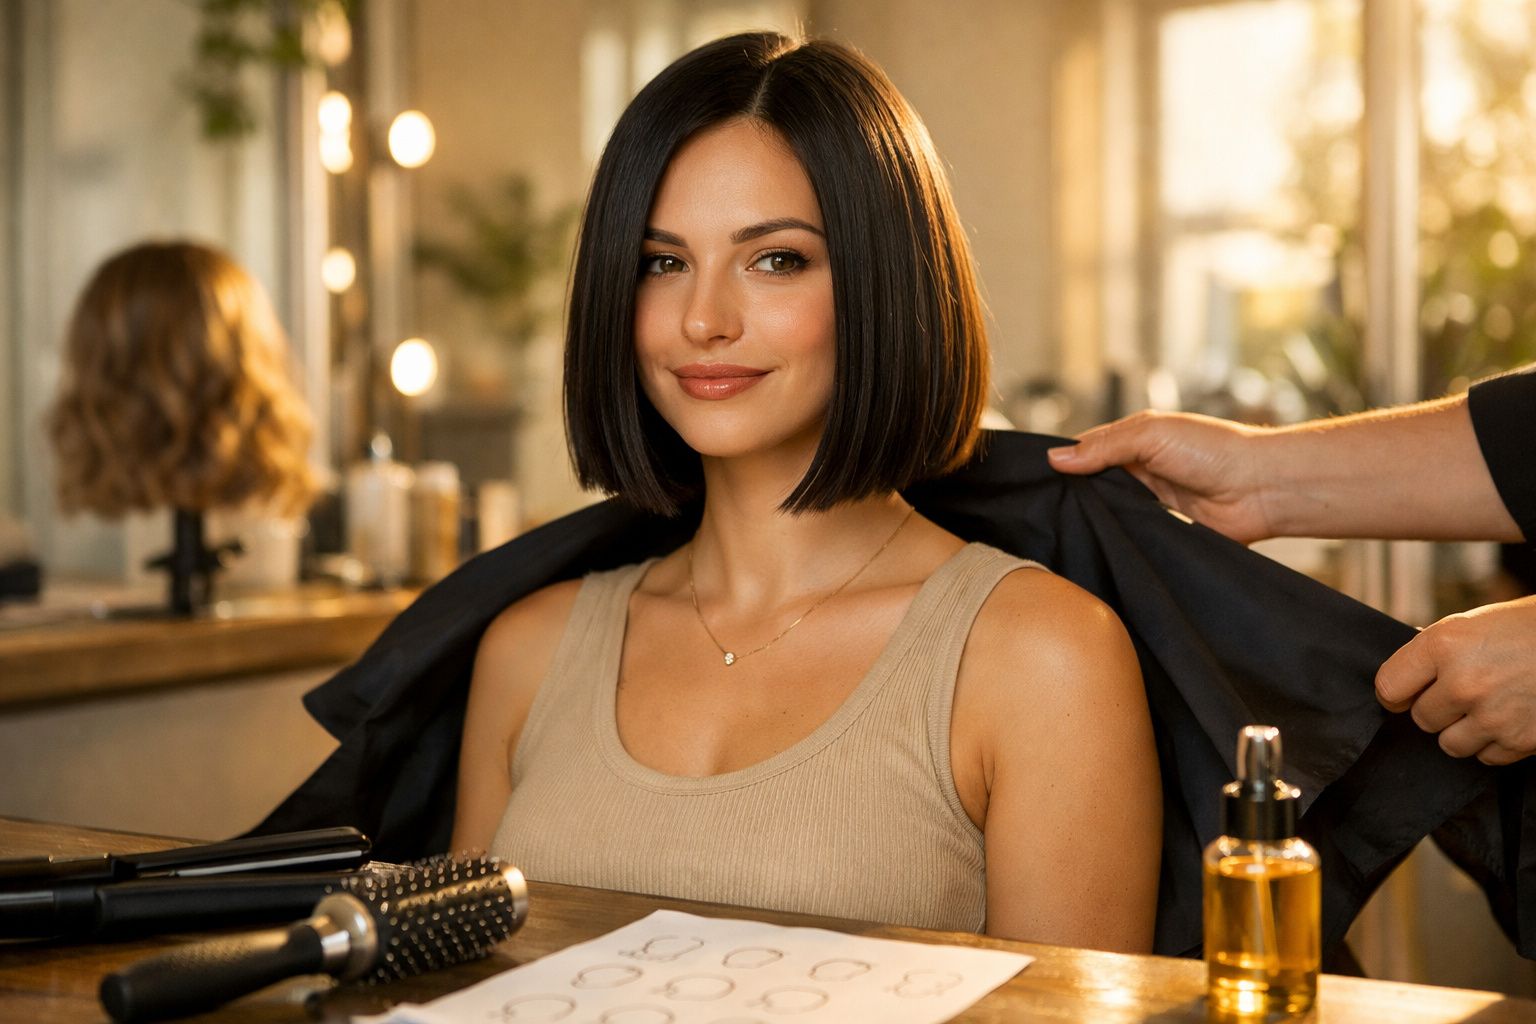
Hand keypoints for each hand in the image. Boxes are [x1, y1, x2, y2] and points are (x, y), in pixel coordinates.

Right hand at [1047, 411, 1276, 543]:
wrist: (1259, 489)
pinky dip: (1117, 539)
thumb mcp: (1150, 435)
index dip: (1063, 464)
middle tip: (1045, 509)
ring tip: (1066, 528)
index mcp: (1133, 442)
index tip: (1034, 479)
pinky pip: (1130, 537)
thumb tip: (1055, 459)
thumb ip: (1103, 447)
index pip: (1086, 453)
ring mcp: (1149, 504)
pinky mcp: (1161, 532)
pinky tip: (1098, 544)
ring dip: (1096, 519)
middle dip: (1074, 495)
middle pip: (1092, 487)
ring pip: (1108, 514)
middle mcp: (1139, 472)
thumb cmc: (1213, 450)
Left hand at [1376, 596, 1535, 764]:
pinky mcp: (1519, 740)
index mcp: (1444, 646)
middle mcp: (1463, 682)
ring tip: (1486, 707)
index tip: (1404, 695)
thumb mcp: (1472, 624)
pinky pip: (1487, 757)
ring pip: (1450, 744)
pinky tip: (1509, 718)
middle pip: (1421, 719)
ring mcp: (1492, 715)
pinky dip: (1495, 743)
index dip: (1396, 694)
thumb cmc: (1527, 628)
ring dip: (1463, 731)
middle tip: (1462, 693)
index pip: (1389, 687)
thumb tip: (1406, 675)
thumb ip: (1436, 651)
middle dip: (1437, 709)